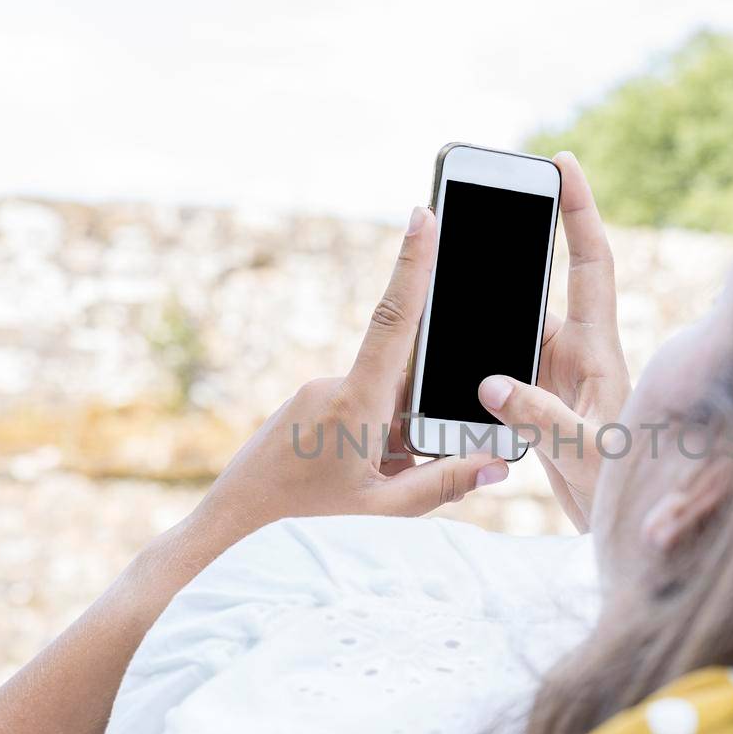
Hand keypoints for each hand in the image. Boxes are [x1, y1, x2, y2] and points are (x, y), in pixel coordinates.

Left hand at [190, 207, 508, 553]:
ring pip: (382, 400)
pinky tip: (351, 476)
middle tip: (396, 466)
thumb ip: (444, 485)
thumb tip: (498, 464)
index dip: (412, 265)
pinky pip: (359, 407)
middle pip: (404, 381)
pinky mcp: (308, 401)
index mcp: (357, 402)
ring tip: (363, 482)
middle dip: (419, 421)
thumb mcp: (383, 509)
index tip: (423, 216)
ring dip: (392, 439)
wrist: (234, 516)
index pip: (394, 320)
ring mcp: (318, 391)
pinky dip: (371, 440)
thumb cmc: (307, 517)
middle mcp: (336, 385)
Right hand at [477, 152, 629, 530]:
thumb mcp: (584, 453)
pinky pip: (500, 360)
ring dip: (483, 307)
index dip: (579, 211)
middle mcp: (579, 352)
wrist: (621, 526)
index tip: (562, 163)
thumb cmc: (618, 488)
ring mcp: (557, 373)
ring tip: (441, 277)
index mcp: (599, 351)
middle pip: (542, 281)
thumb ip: (541, 417)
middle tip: (475, 204)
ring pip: (512, 323)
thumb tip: (492, 380)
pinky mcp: (538, 396)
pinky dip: (474, 351)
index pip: (591, 264)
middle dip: (512, 243)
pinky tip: (441, 347)